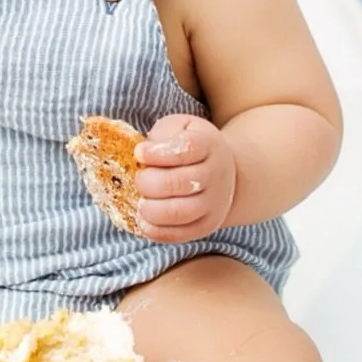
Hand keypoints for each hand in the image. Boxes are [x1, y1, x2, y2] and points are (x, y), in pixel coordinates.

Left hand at [135, 114, 235, 242]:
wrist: (222, 173)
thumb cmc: (190, 148)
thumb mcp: (181, 127)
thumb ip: (163, 134)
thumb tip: (141, 153)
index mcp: (209, 145)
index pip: (186, 148)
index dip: (157, 153)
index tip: (139, 153)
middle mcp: (216, 175)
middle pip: (180, 183)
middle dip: (149, 182)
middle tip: (139, 179)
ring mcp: (214, 203)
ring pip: (180, 212)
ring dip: (151, 209)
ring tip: (140, 202)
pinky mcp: (206, 226)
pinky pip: (179, 234)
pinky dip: (156, 230)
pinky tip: (143, 218)